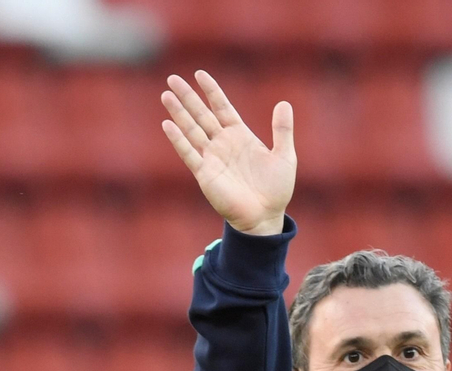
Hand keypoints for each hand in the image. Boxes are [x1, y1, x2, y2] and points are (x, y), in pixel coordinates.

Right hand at [161, 70, 294, 236]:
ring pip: (192, 129)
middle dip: (188, 97)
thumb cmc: (276, 188)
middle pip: (202, 114)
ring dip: (179, 113)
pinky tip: (168, 124)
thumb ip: (282, 130)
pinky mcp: (205, 173)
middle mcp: (223, 143)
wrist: (265, 216)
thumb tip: (284, 103)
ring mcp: (212, 157)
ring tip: (166, 95)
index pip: (222, 107)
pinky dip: (178, 139)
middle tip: (173, 78)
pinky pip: (189, 153)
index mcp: (240, 135)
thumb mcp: (284, 156)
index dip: (212, 91)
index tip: (199, 74)